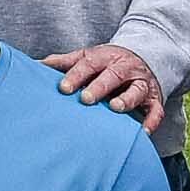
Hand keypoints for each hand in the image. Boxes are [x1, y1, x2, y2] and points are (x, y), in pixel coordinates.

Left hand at [46, 44, 168, 125]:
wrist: (143, 59)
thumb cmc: (106, 64)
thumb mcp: (87, 58)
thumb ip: (62, 62)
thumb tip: (33, 65)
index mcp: (105, 58)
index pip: (89, 64)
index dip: (76, 75)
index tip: (63, 88)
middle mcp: (124, 69)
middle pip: (113, 76)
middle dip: (100, 86)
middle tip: (86, 99)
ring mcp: (141, 84)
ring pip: (136, 91)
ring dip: (127, 99)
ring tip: (116, 108)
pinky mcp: (154, 99)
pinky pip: (156, 111)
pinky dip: (151, 121)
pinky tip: (142, 133)